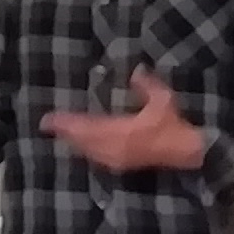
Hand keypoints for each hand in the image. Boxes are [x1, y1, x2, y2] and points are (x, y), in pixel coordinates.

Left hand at [40, 68, 206, 175]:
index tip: (51, 118)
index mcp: (124, 132)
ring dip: (72, 141)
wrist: (186, 153)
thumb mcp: (164, 100)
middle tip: (47, 124)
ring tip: (59, 132)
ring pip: (88, 150)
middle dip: (65, 131)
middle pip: (84, 140)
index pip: (89, 127)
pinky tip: (78, 145)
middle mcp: (116, 148)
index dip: (69, 123)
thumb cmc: (175, 126)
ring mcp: (117, 158)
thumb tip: (136, 70)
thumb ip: (148, 85)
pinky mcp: (121, 164)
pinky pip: (96, 157)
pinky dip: (84, 149)